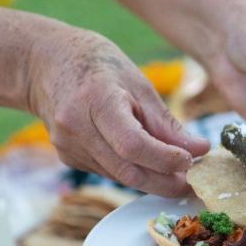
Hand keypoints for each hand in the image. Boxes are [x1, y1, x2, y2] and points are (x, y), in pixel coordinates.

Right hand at [27, 29, 209, 195]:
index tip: (192, 160)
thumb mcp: (138, 84)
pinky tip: (148, 165)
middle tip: (191, 182)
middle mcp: (76, 127)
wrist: (46, 63)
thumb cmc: (99, 67)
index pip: (133, 145)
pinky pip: (107, 172)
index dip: (165, 159)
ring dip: (151, 180)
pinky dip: (132, 172)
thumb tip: (199, 149)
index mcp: (95, 100)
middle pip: (126, 169)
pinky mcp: (67, 157)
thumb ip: (167, 123)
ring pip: (118, 176)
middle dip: (163, 182)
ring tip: (178, 174)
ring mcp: (67, 146)